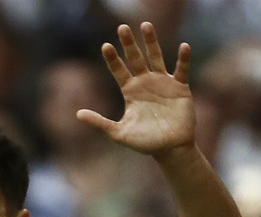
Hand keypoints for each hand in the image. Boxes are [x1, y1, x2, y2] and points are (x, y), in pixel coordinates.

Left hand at [77, 22, 194, 157]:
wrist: (169, 148)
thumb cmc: (144, 142)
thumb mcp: (118, 132)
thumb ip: (99, 122)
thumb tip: (77, 114)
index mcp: (130, 91)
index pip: (118, 70)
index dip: (112, 59)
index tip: (105, 46)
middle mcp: (145, 83)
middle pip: (135, 58)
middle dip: (128, 43)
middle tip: (122, 27)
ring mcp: (163, 83)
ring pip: (156, 57)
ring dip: (151, 42)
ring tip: (146, 25)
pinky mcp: (180, 88)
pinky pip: (181, 70)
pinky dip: (183, 58)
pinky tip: (183, 46)